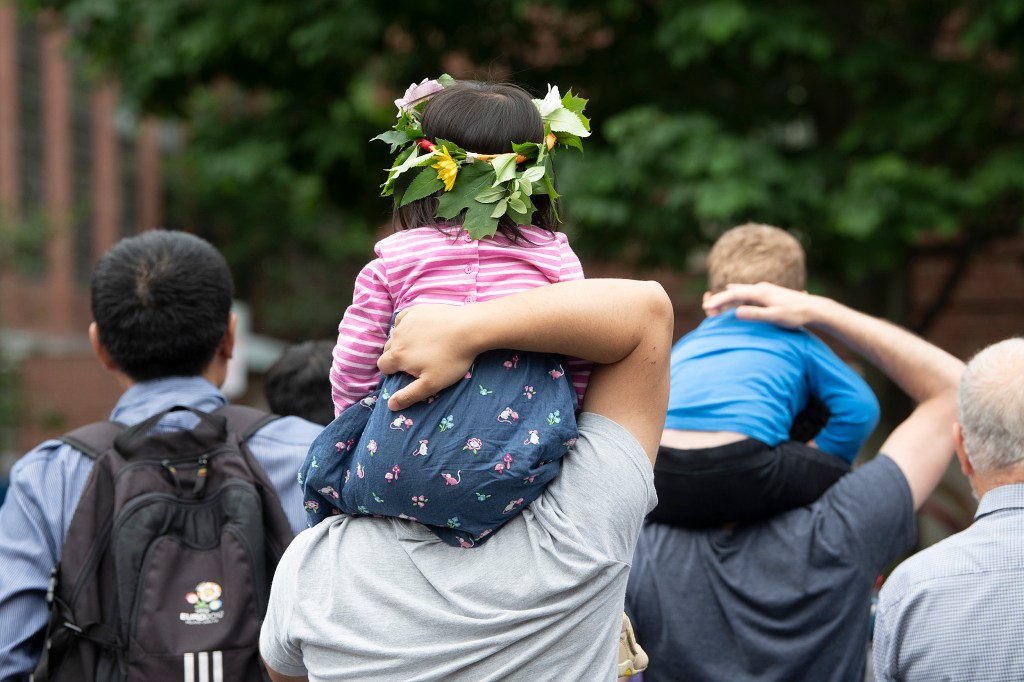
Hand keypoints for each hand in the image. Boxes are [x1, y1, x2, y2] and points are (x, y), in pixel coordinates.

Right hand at [377, 304, 480, 410]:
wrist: (469, 328)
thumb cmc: (452, 359)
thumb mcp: (431, 384)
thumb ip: (409, 395)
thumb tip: (390, 405)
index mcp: (397, 356)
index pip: (383, 366)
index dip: (392, 372)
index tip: (408, 373)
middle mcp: (397, 336)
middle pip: (387, 350)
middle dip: (396, 357)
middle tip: (417, 361)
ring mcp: (406, 321)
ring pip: (395, 335)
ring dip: (402, 342)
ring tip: (421, 347)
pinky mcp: (416, 309)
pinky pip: (403, 319)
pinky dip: (406, 326)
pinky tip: (419, 330)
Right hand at [702, 282, 818, 327]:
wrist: (816, 308)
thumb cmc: (796, 315)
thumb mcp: (775, 317)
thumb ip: (756, 314)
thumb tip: (736, 311)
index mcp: (760, 293)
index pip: (733, 296)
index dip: (718, 301)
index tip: (706, 308)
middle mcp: (761, 288)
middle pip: (735, 291)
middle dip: (720, 298)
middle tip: (706, 305)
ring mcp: (767, 289)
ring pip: (743, 290)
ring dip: (729, 295)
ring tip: (718, 297)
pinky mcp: (771, 292)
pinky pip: (749, 292)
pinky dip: (739, 294)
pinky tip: (741, 296)